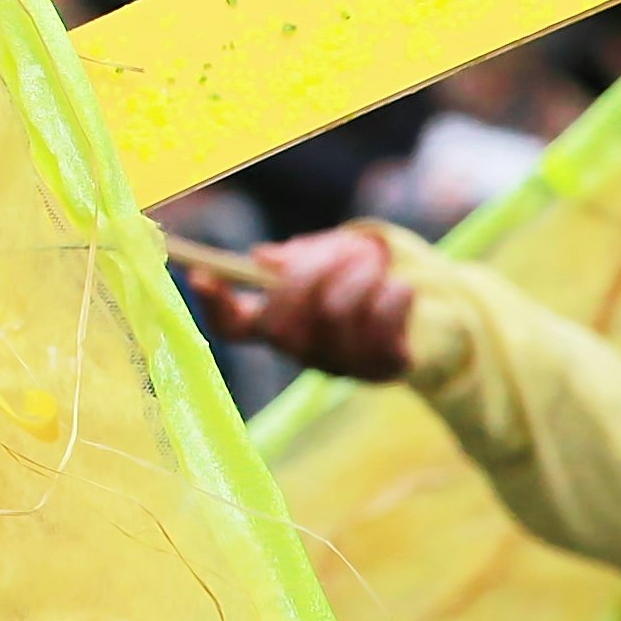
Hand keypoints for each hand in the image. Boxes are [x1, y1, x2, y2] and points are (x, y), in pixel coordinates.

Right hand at [188, 223, 420, 382]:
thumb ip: (296, 256)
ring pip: (335, 314)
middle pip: (278, 325)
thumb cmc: (357, 275)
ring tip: (372, 261)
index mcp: (278, 324)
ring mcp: (340, 366)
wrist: (419, 309)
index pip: (232, 328)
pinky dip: (392, 293)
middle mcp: (301, 352)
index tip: (201, 274)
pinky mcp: (382, 369)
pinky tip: (399, 288)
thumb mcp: (324, 255)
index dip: (213, 306)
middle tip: (336, 251)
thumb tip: (262, 259)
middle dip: (308, 276)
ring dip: (357, 274)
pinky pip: (382, 324)